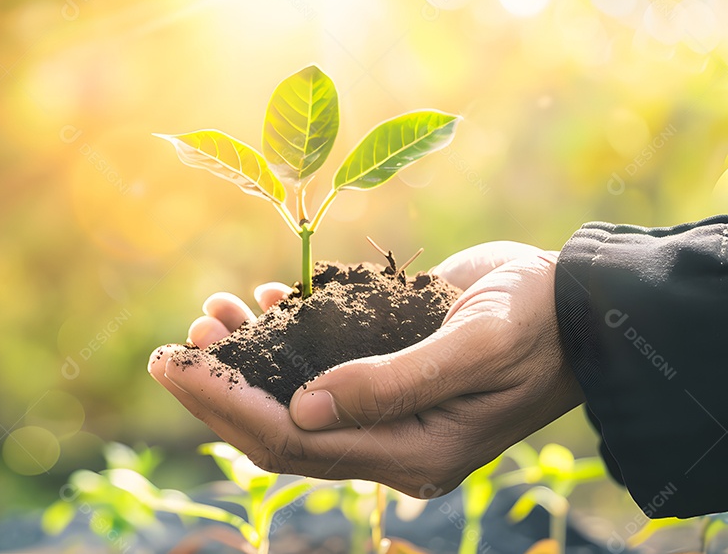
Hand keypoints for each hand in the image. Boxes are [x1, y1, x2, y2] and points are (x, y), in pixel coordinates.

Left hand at [147, 242, 584, 495]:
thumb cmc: (538, 321)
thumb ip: (391, 382)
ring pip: (292, 399)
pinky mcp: (385, 374)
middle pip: (280, 430)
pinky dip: (283, 336)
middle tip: (170, 348)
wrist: (584, 307)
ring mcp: (386, 410)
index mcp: (412, 453)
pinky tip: (263, 300)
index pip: (293, 441)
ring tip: (209, 313)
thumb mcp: (473, 346)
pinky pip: (319, 366)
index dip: (225, 404)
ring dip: (245, 361)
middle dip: (219, 390)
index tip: (173, 363)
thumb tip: (304, 408)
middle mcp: (389, 442)